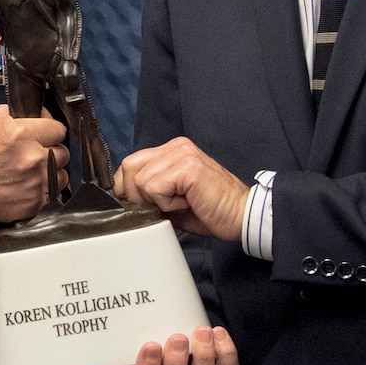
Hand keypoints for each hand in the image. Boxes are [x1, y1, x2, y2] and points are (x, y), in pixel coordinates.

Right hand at [0, 106, 68, 221]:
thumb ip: (19, 114)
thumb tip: (38, 114)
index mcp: (25, 134)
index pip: (58, 129)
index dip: (51, 132)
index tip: (46, 136)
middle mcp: (35, 158)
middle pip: (63, 153)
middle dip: (52, 152)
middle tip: (38, 155)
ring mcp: (37, 183)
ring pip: (62, 176)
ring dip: (52, 174)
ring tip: (36, 173)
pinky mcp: (34, 203)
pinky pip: (52, 195)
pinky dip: (44, 192)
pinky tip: (29, 187)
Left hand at [113, 138, 249, 240]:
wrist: (240, 217)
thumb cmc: (210, 212)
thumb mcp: (171, 201)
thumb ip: (149, 193)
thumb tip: (124, 200)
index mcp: (171, 151)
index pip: (130, 164)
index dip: (128, 188)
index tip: (145, 205)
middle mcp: (176, 147)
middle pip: (129, 167)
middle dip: (136, 195)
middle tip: (161, 208)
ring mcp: (182, 154)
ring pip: (140, 180)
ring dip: (155, 201)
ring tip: (180, 204)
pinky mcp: (187, 167)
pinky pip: (154, 187)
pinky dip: (165, 204)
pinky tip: (186, 204)